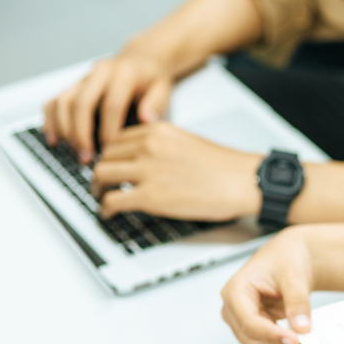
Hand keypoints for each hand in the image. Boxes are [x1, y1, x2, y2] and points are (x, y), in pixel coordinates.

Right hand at [43, 53, 174, 163]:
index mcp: (124, 74)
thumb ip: (155, 104)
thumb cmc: (152, 78)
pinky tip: (54, 139)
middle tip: (86, 157)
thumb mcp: (163, 88)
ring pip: (63, 101)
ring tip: (73, 152)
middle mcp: (100, 73)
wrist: (141, 59)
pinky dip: (51, 121)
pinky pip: (54, 101)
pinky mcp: (74, 85)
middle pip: (81, 102)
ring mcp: (84, 78)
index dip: (108, 128)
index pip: (111, 103)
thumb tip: (146, 120)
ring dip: (64, 129)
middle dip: (81, 133)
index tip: (109, 149)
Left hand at [92, 121, 261, 220]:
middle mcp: (148, 146)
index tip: (112, 164)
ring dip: (99, 189)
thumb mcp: (188, 142)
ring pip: (102, 176)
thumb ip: (163, 146)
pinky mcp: (149, 196)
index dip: (111, 154)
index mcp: (158, 131)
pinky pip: (112, 200)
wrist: (244, 181)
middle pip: (106, 155)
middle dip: (102, 171)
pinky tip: (109, 213)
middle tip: (103, 182)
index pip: (118, 138)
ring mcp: (147, 171)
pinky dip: (106, 208)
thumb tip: (147, 160)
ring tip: (103, 197)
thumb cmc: (226, 168)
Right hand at [221, 226, 316, 343]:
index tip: (294, 338)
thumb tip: (301, 327)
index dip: (272, 334)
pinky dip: (280, 342)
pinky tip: (294, 332)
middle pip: (250, 338)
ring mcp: (241, 319)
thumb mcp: (295, 276)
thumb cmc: (284, 258)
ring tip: (299, 332)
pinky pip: (265, 343)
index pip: (249, 322)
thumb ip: (297, 302)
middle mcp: (233, 307)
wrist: (289, 257)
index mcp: (235, 290)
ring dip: (278, 343)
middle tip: (302, 337)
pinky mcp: (253, 326)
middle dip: (276, 341)